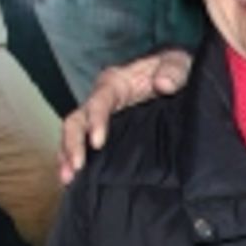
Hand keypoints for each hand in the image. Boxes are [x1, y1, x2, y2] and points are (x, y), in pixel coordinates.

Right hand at [59, 48, 194, 181]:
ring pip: (75, 136)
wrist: (175, 80)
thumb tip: (163, 84)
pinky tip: (74, 181)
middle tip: (76, 168)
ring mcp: (100, 118)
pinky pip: (84, 146)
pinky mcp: (105, 134)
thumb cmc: (173, 70)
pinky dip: (75, 161)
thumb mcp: (178, 64)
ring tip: (67, 179)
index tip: (97, 143)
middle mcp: (101, 100)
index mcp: (115, 83)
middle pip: (77, 120)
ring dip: (67, 156)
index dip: (95, 121)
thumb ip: (172, 71)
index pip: (99, 101)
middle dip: (72, 144)